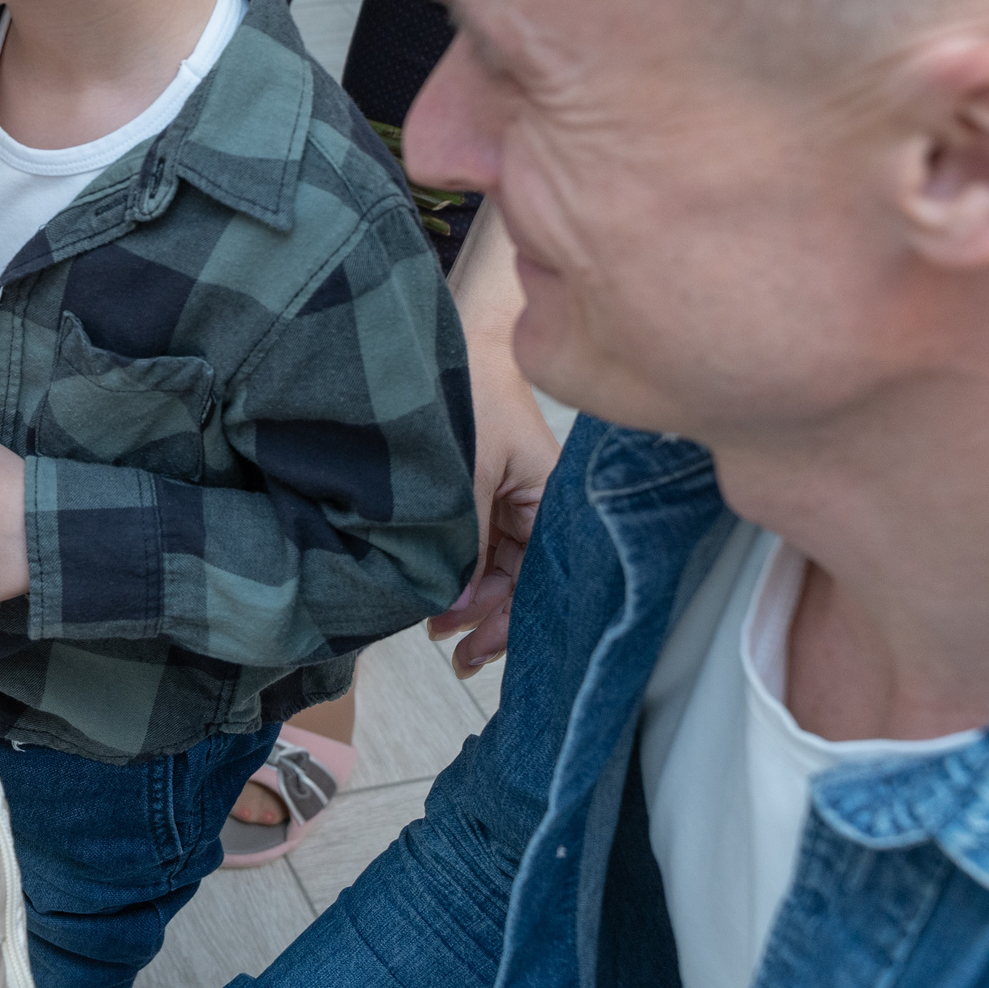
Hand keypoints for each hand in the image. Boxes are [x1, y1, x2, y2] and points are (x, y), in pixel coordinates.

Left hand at [425, 201, 560, 673]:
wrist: (453, 337)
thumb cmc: (468, 392)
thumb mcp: (466, 474)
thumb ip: (465, 540)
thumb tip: (454, 605)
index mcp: (554, 502)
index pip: (542, 581)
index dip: (509, 621)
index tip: (473, 650)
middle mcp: (541, 507)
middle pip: (522, 583)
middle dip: (485, 618)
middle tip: (448, 649)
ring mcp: (515, 499)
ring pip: (499, 568)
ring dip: (468, 598)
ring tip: (434, 627)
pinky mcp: (490, 490)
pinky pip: (484, 544)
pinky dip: (462, 569)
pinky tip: (437, 592)